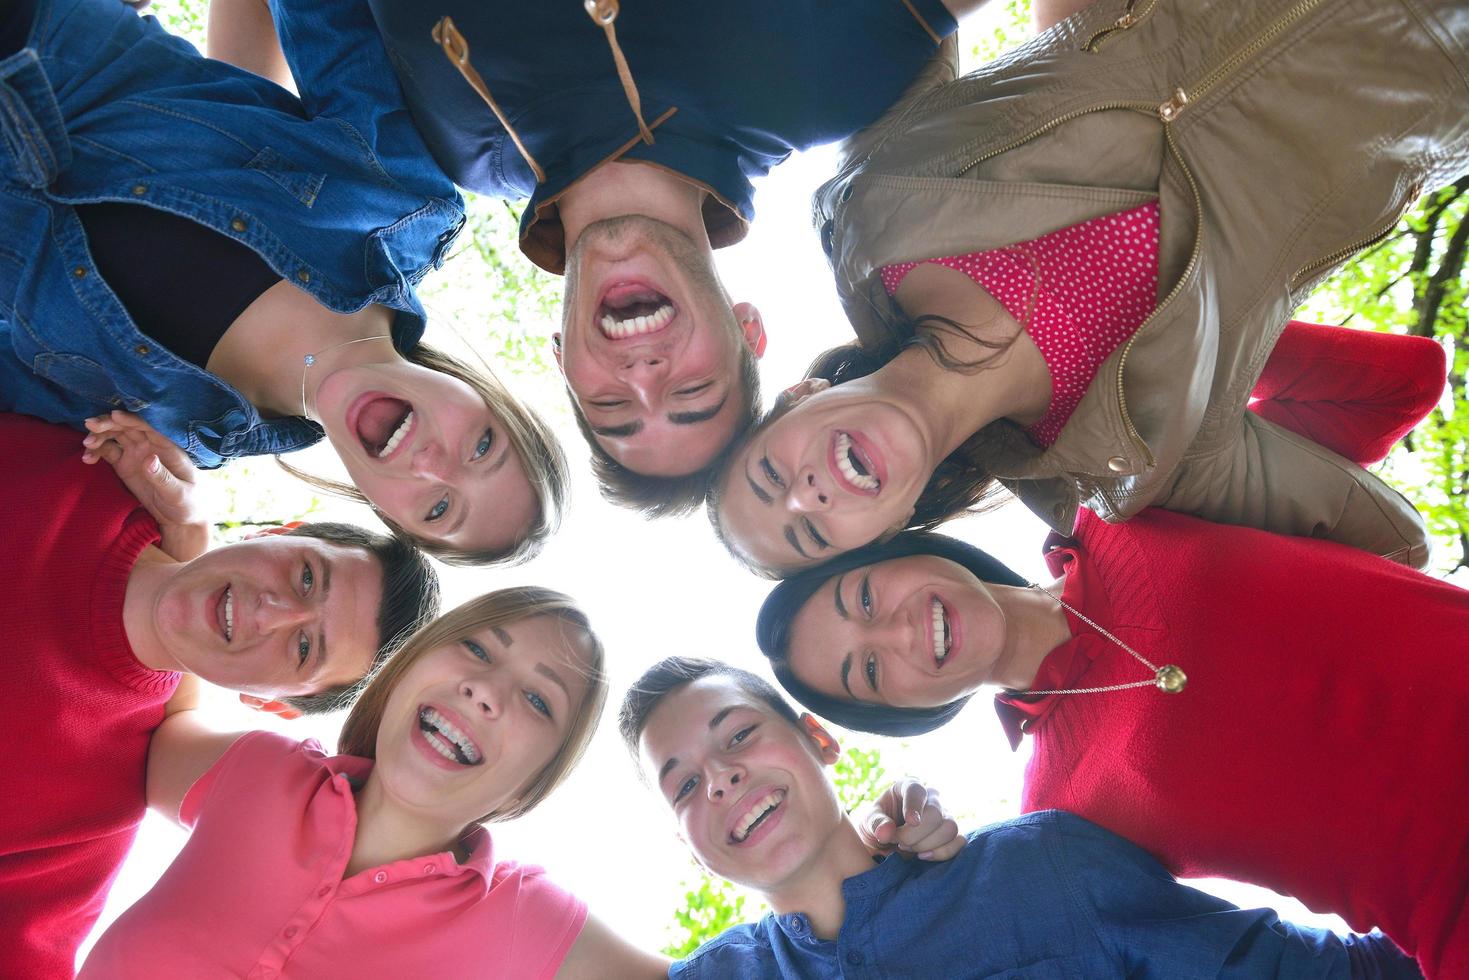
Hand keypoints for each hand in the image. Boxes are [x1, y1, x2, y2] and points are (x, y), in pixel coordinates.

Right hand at [83, 412, 209, 559]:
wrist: (180, 519)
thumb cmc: (187, 504)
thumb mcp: (178, 494)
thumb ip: (163, 477)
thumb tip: (148, 459)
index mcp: (167, 447)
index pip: (148, 427)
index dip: (130, 419)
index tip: (113, 416)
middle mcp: (150, 445)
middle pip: (127, 427)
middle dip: (108, 423)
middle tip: (89, 425)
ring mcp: (136, 454)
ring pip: (115, 436)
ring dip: (99, 436)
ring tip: (87, 445)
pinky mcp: (125, 465)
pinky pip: (108, 452)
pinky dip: (96, 451)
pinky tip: (87, 458)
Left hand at [856, 777, 964, 861]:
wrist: (884, 846)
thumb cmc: (877, 827)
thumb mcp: (868, 823)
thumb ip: (875, 824)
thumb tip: (886, 831)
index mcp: (908, 787)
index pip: (917, 790)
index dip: (914, 805)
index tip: (910, 821)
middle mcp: (931, 798)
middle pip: (935, 814)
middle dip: (915, 835)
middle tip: (899, 843)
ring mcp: (945, 815)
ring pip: (950, 828)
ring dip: (927, 844)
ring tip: (909, 849)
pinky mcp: (952, 834)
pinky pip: (959, 842)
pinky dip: (942, 853)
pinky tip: (923, 856)